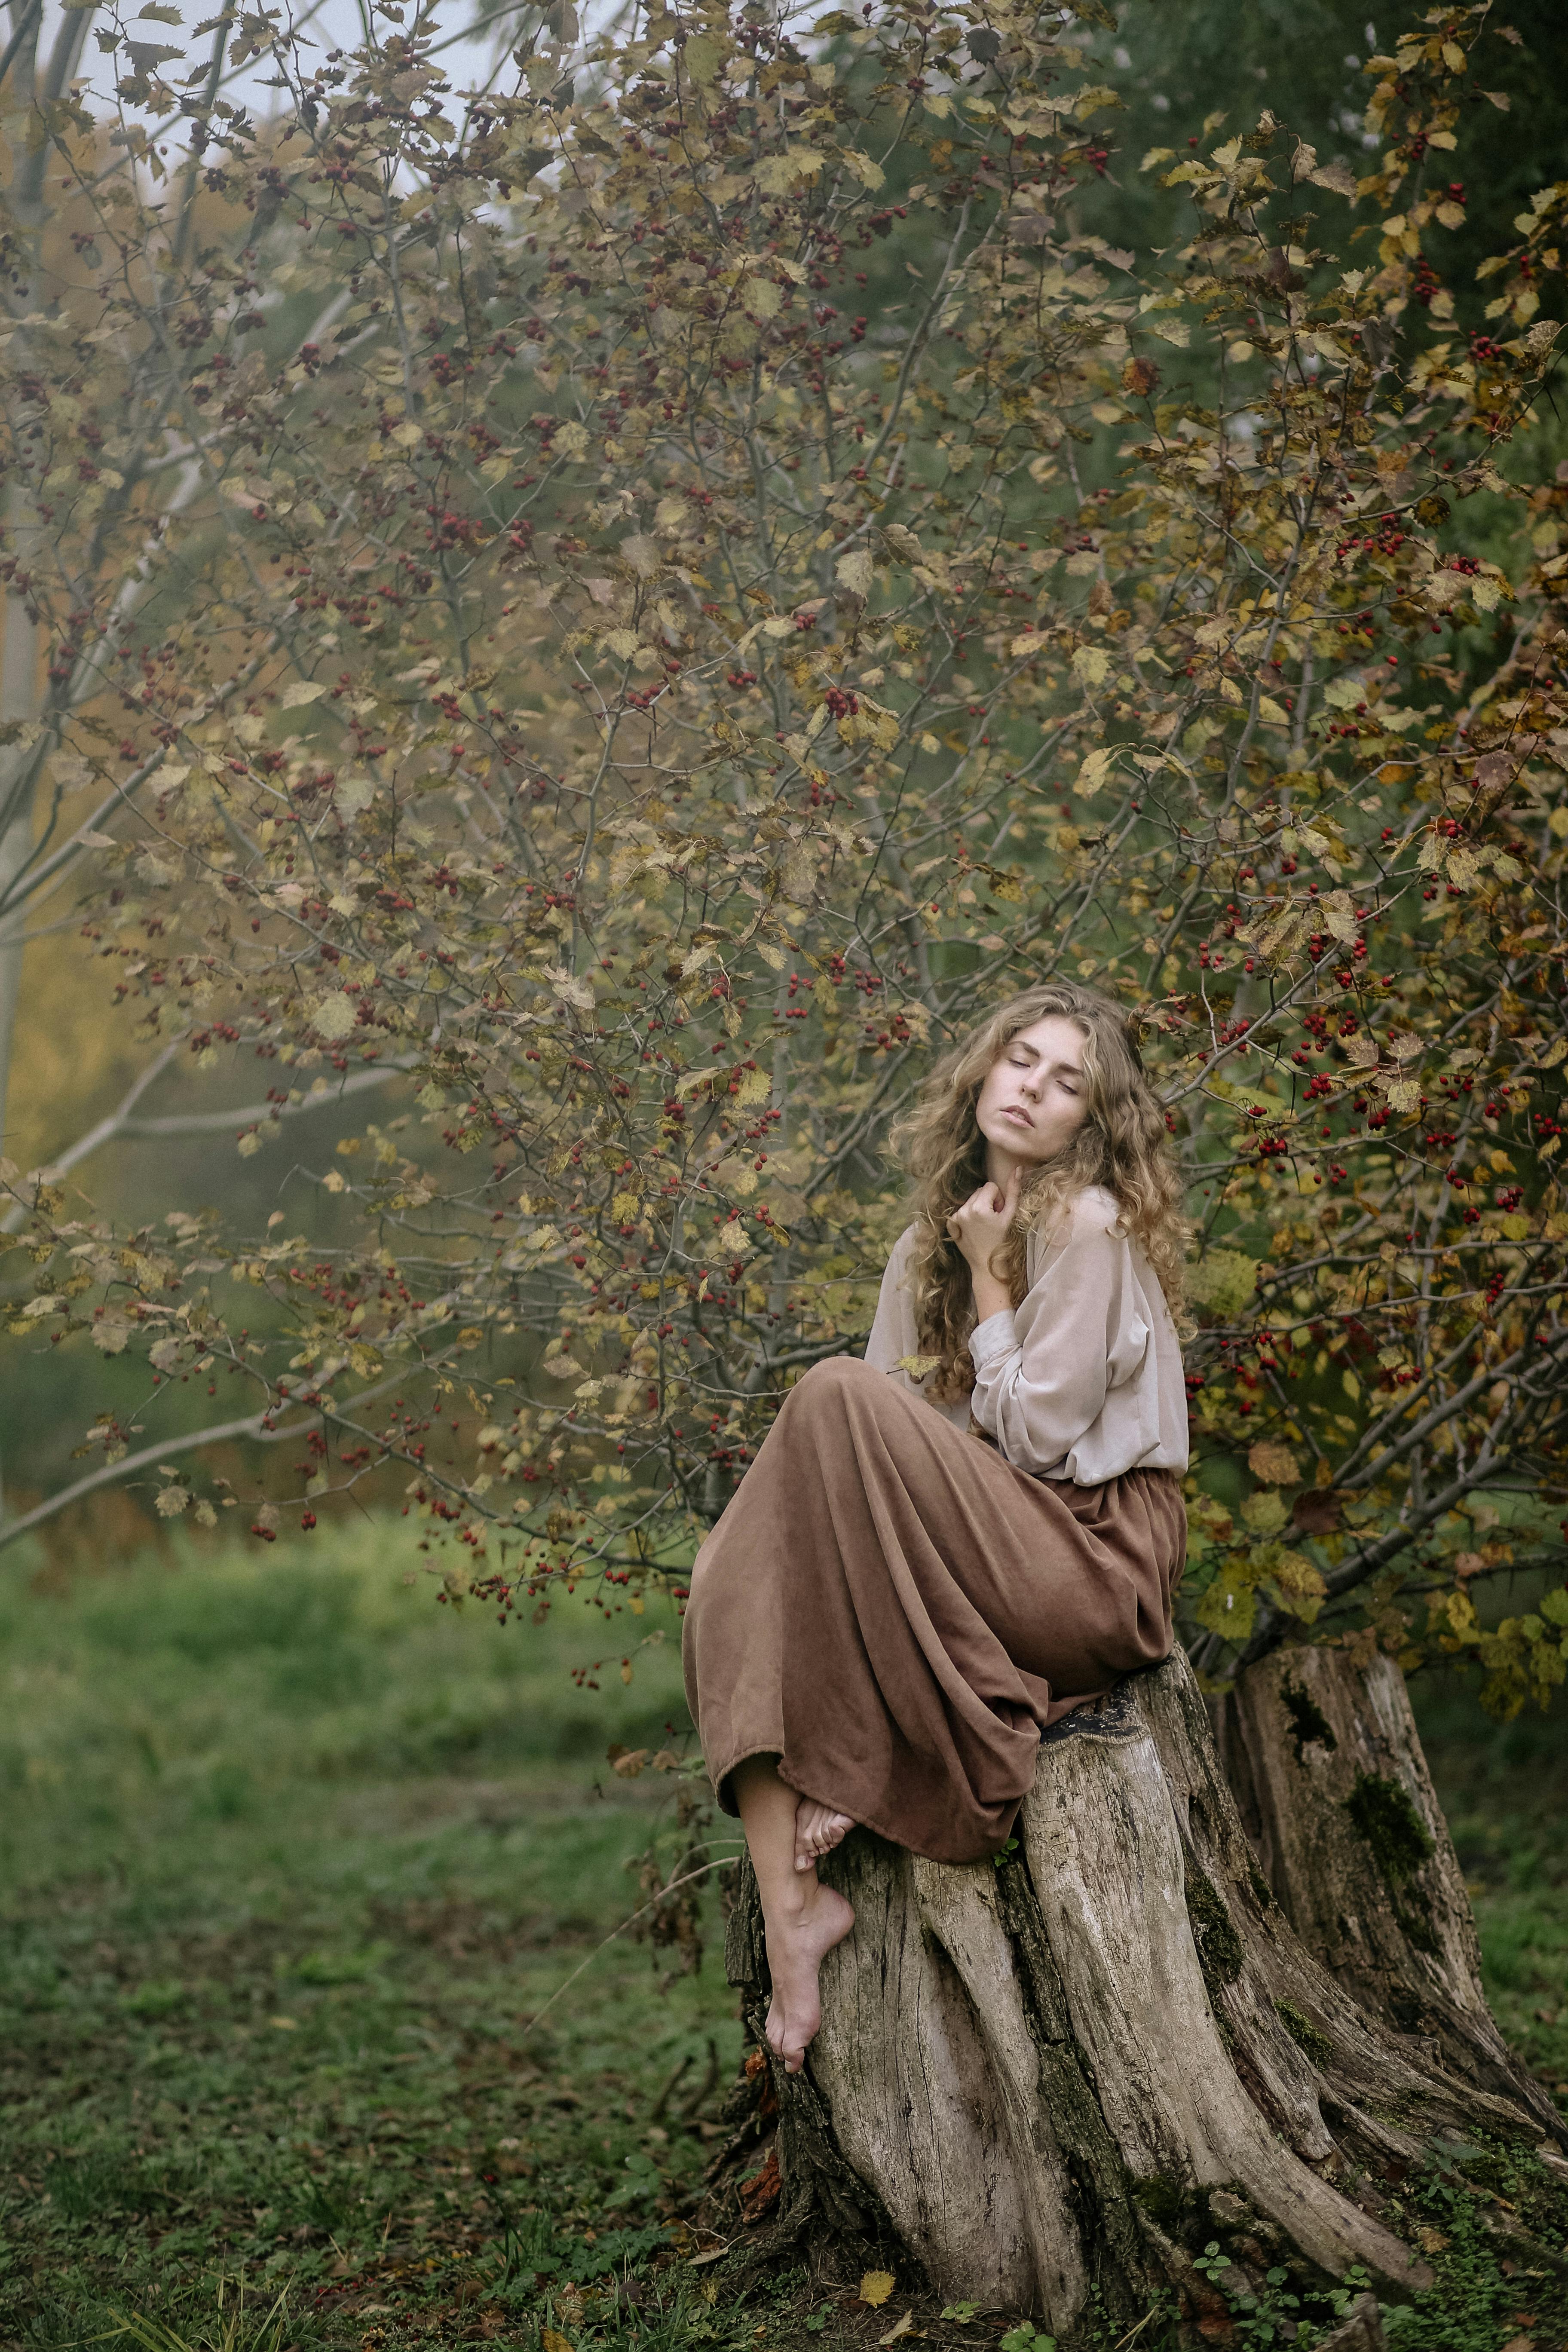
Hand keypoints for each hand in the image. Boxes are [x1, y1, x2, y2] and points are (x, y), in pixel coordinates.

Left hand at [945, 1167, 1021, 1285]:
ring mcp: (955, 1218)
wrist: (988, 1267)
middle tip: (994, 1221)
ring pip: (971, 1199)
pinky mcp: (951, 1224)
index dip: (999, 1199)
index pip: (991, 1186)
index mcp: (978, 1207)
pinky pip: (962, 1209)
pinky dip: (969, 1215)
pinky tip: (975, 1229)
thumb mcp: (1011, 1216)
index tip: (1000, 1214)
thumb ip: (1014, 1190)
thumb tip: (1017, 1168)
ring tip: (986, 1225)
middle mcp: (963, 1210)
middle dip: (989, 1201)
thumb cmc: (1003, 1242)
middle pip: (979, 1191)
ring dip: (979, 1207)